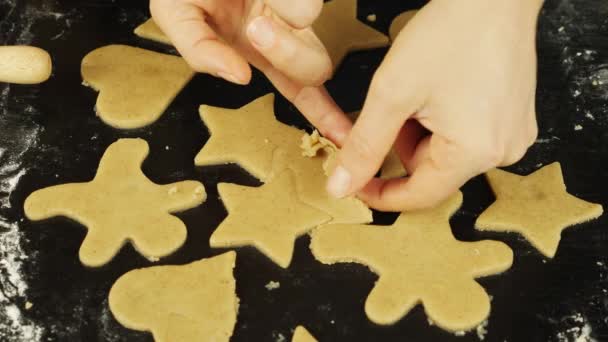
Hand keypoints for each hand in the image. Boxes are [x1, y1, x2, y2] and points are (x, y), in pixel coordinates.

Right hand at [151, 0, 351, 142]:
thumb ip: (199, 50)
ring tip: (256, 2)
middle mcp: (285, 32)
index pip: (300, 90)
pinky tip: (273, 8)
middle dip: (286, 50)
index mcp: (258, 49)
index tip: (343, 136)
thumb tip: (238, 76)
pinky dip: (288, 0)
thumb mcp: (176, 15)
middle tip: (255, 24)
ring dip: (285, 14)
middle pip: (313, 66)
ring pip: (310, 20)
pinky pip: (306, 2)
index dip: (323, 114)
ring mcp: (293, 8)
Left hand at [327, 0, 541, 211]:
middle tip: (395, 104)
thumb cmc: (450, 33)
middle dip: (402, 143)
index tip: (354, 179)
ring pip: (445, 153)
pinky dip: (443, 121)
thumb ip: (364, 146)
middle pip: (431, 171)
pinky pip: (466, 136)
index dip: (380, 193)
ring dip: (422, 131)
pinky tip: (442, 89)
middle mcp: (502, 152)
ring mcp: (513, 135)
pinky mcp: (515, 119)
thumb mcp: (392, 94)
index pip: (418, 197)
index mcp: (475, 153)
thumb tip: (341, 186)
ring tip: (422, 90)